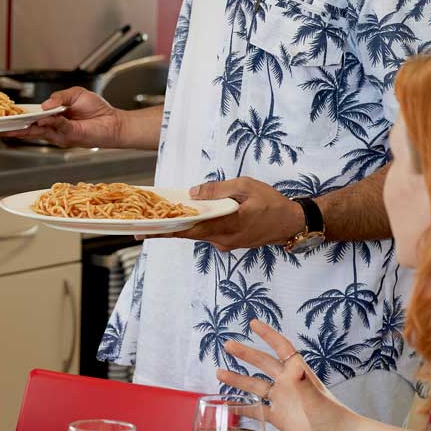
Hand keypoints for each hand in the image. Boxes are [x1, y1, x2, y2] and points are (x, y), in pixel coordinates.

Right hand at [13, 87, 126, 148]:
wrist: (113, 122)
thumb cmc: (97, 109)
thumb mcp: (75, 94)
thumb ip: (59, 97)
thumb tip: (44, 104)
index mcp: (52, 116)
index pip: (31, 117)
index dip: (17, 117)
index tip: (3, 116)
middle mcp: (53, 127)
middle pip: (28, 128)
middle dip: (12, 128)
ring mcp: (59, 134)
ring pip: (37, 131)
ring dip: (25, 128)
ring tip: (11, 126)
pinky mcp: (68, 136)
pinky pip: (55, 128)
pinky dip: (49, 123)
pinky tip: (43, 119)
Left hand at [150, 177, 304, 251]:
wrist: (290, 223)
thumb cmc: (271, 202)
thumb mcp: (246, 186)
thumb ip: (218, 190)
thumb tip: (192, 194)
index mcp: (227, 225)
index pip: (190, 229)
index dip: (166, 229)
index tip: (145, 231)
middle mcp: (223, 240)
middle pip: (188, 234)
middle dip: (165, 230)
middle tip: (140, 228)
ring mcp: (225, 244)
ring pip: (197, 234)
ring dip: (179, 227)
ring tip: (158, 219)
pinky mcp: (228, 243)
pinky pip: (206, 234)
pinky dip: (194, 226)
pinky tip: (185, 217)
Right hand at [217, 320, 353, 430]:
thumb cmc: (333, 416)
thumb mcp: (316, 399)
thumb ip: (303, 383)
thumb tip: (295, 366)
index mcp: (297, 373)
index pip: (281, 348)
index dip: (268, 335)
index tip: (253, 323)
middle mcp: (288, 383)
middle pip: (263, 364)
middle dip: (246, 354)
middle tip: (228, 345)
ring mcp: (283, 400)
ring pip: (256, 386)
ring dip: (239, 380)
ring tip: (219, 373)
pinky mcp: (280, 417)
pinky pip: (257, 410)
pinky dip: (243, 407)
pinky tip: (228, 405)